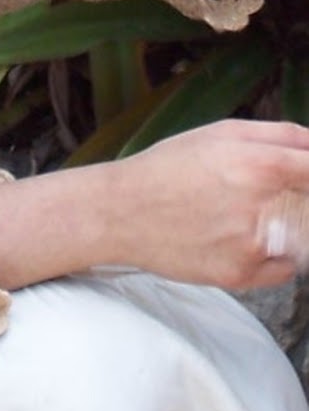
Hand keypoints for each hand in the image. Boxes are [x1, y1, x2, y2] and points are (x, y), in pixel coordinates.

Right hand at [110, 118, 308, 289]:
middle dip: (299, 202)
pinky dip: (271, 256)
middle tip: (263, 199)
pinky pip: (283, 268)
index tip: (306, 176)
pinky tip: (235, 241)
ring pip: (300, 240)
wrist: (120, 213)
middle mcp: (259, 206)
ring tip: (238, 218)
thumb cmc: (166, 168)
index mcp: (256, 164)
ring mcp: (252, 246)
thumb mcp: (218, 134)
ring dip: (284, 229)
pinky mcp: (242, 276)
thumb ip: (277, 135)